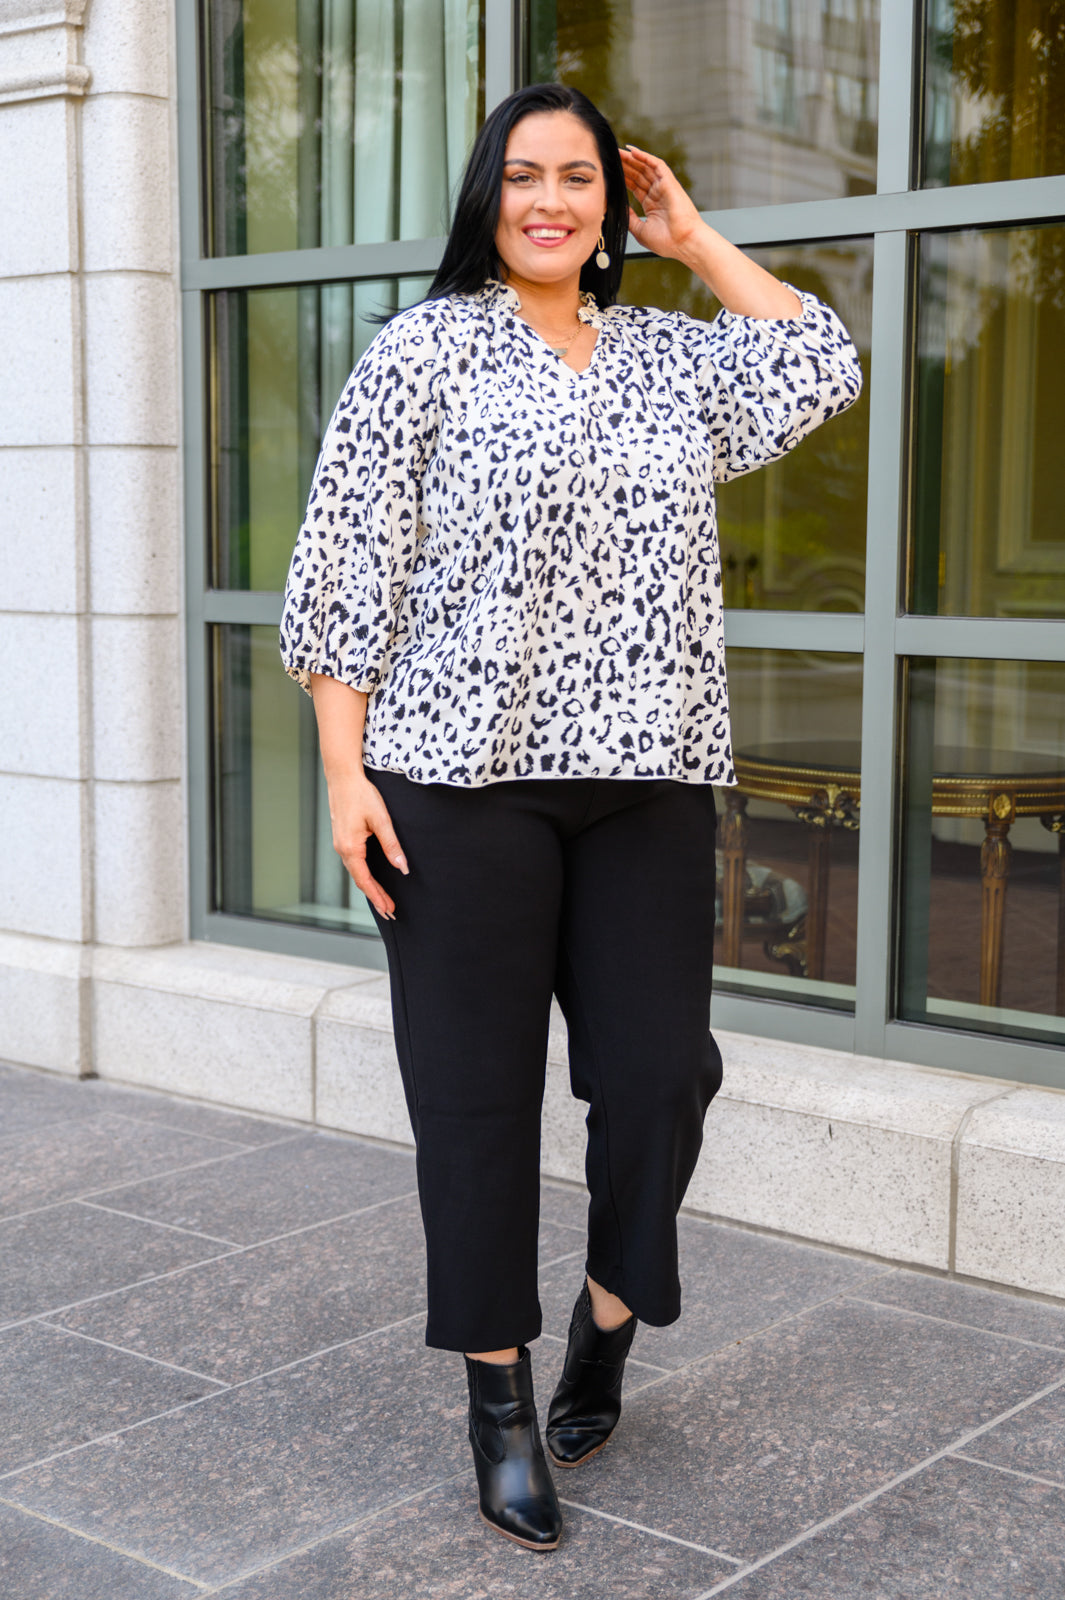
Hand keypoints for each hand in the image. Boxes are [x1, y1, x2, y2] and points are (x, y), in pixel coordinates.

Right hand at [327, 771, 408, 920]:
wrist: (342, 777)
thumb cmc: (361, 795)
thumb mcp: (381, 820)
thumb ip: (392, 845)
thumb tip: (402, 867)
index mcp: (350, 848)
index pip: (365, 881)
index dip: (378, 897)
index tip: (389, 909)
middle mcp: (342, 849)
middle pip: (359, 880)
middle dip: (375, 897)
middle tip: (389, 912)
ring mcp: (340, 844)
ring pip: (356, 872)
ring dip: (369, 887)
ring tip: (383, 899)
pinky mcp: (342, 838)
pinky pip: (353, 863)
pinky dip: (363, 875)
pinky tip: (370, 878)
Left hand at [620, 144, 704, 262]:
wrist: (683, 244)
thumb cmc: (666, 242)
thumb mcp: (640, 230)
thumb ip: (629, 218)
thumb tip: (619, 207)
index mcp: (652, 205)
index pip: (635, 186)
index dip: (623, 177)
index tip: (611, 172)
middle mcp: (658, 194)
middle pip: (639, 174)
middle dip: (625, 165)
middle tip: (611, 156)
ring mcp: (664, 187)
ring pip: (646, 167)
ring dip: (632, 158)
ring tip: (618, 151)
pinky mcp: (669, 182)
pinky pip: (656, 164)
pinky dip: (645, 157)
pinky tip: (632, 151)